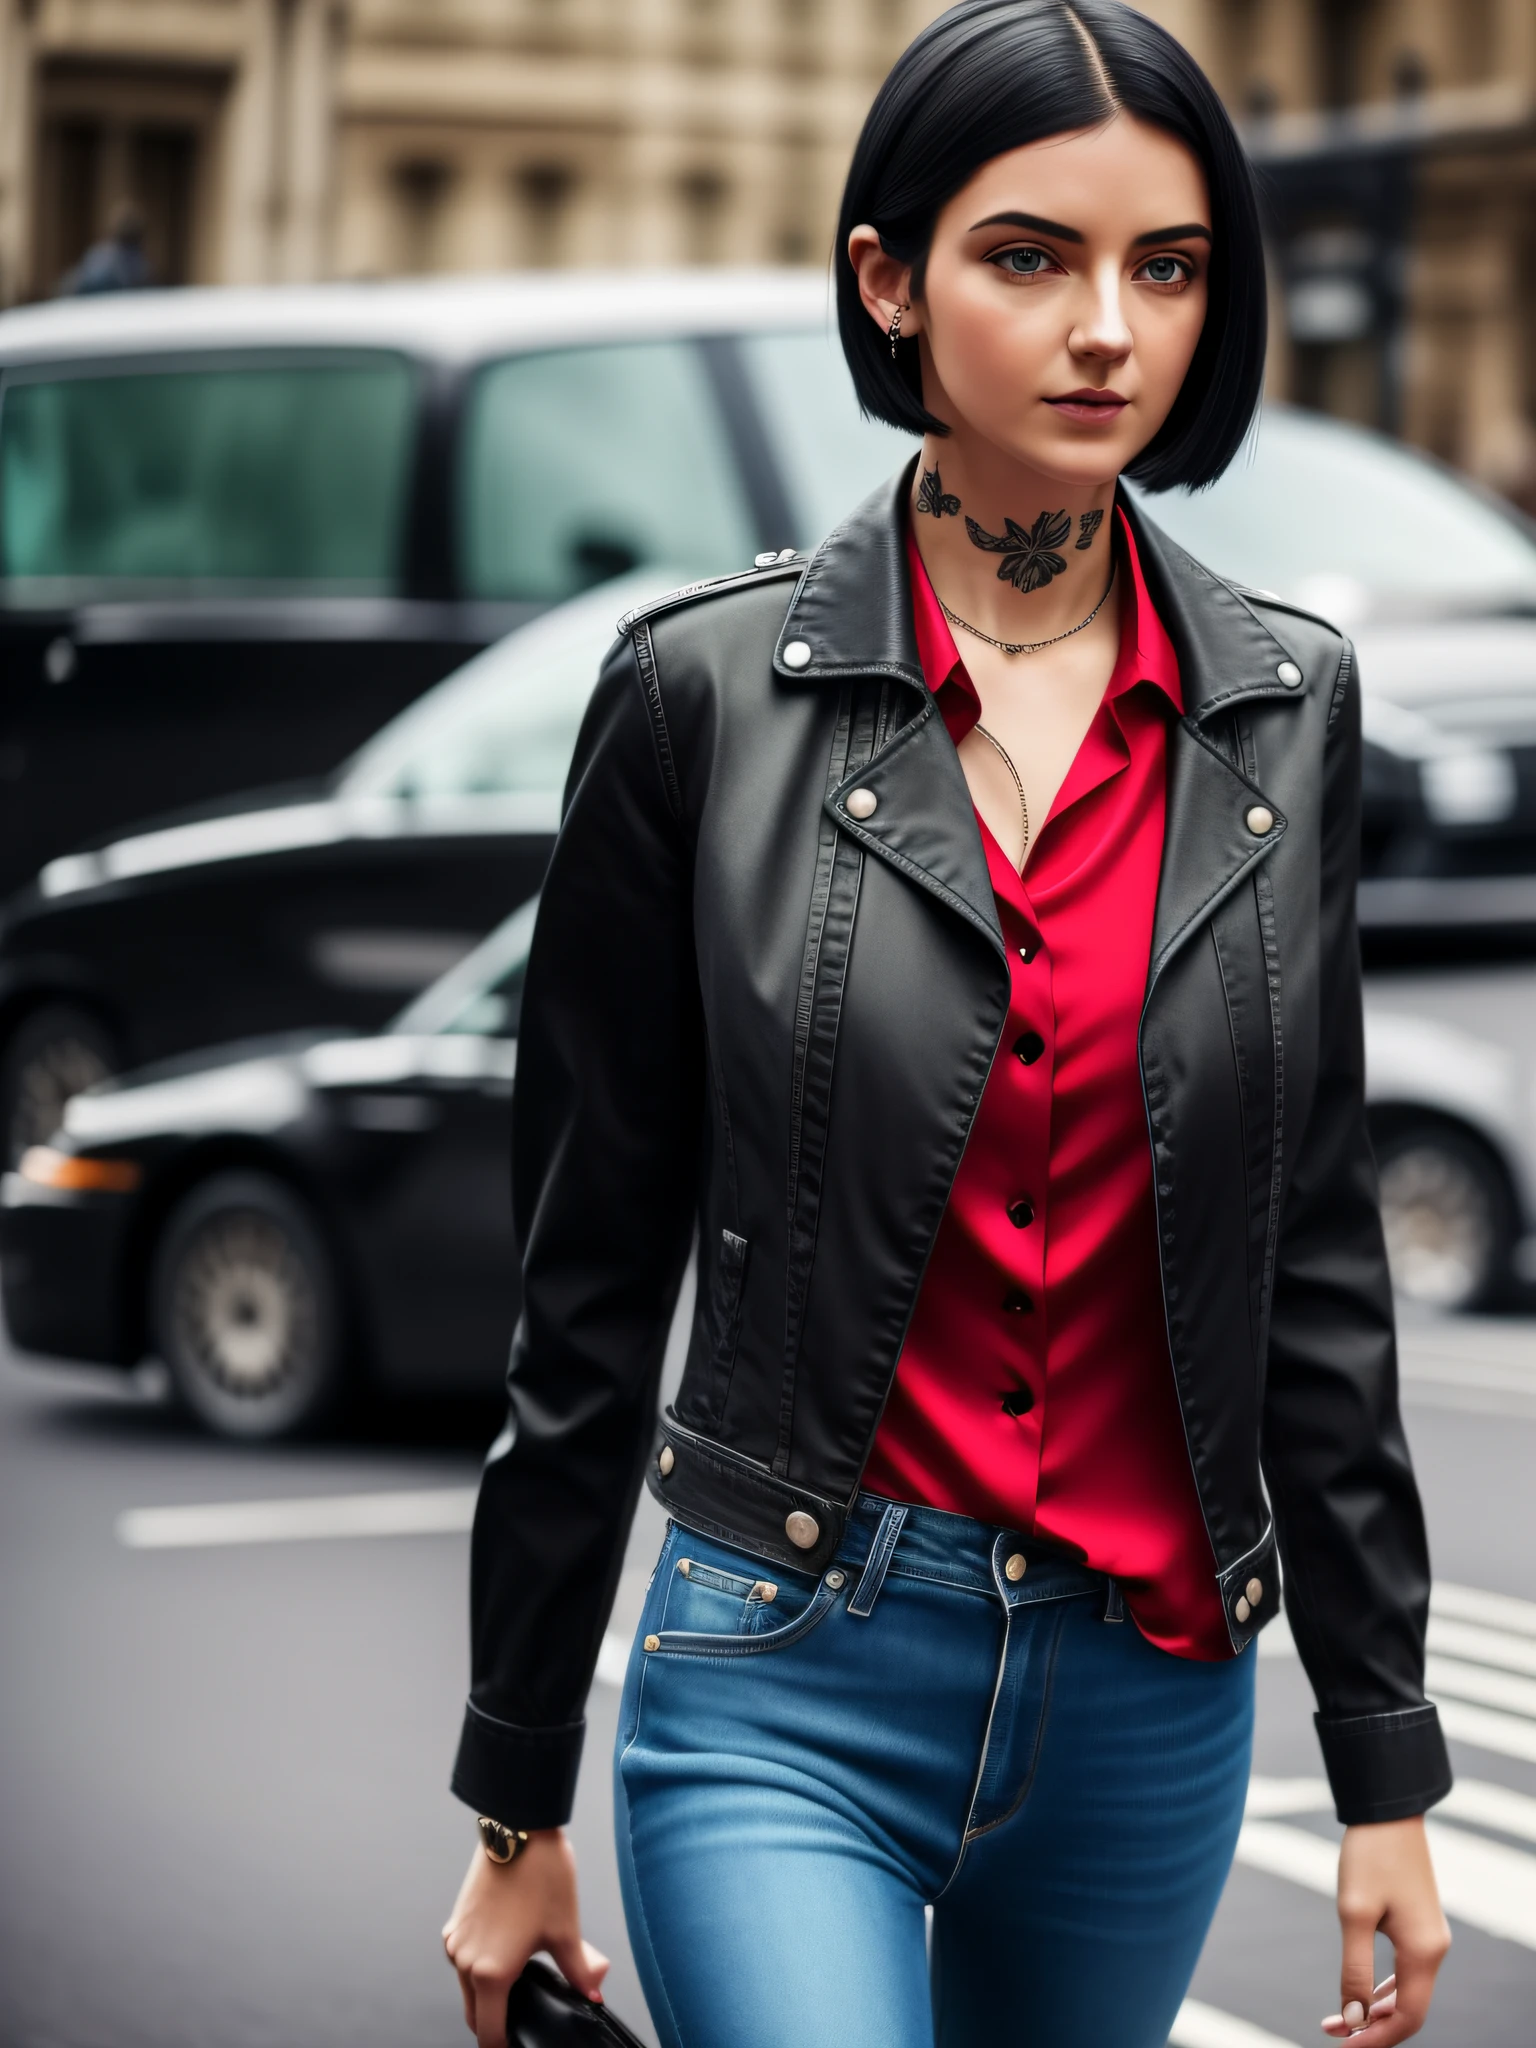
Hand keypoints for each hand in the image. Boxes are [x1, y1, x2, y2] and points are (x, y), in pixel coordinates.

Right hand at [443, 1828, 608, 2047]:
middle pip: (475, 2014)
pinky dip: (479, 1968)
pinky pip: (463, 1960)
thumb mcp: (565, 1930)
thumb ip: (579, 1971)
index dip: (505, 2046)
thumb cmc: (540, 1875)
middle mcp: (464, 1961)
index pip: (489, 2034)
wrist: (518, 1828)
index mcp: (490, 1972)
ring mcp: (456, 1940)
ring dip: (488, 1993)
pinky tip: (508, 1952)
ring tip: (523, 1982)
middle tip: (525, 2018)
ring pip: (468, 1987)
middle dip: (496, 2023)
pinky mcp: (456, 1922)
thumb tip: (593, 1992)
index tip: (520, 2045)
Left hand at [1321, 1818, 1449, 2042]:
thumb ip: (1354, 1967)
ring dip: (1375, 2009)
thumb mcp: (1354, 1913)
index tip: (1343, 2046)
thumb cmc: (1369, 1857)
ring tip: (1337, 2019)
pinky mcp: (1418, 1923)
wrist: (1387, 1811)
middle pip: (1410, 2010)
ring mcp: (1428, 1936)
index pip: (1408, 2018)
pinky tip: (1359, 1993)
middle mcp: (1433, 1949)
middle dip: (1374, 2028)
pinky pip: (1405, 1971)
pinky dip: (1383, 1988)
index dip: (1377, 2038)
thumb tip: (1353, 2016)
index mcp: (1423, 1952)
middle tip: (1334, 2034)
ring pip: (1407, 1992)